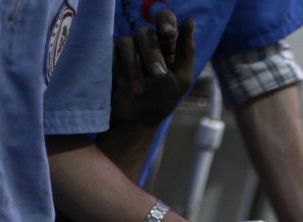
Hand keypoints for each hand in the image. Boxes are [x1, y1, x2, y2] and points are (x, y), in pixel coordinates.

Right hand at [110, 9, 194, 127]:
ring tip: (140, 90)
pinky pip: (114, 51)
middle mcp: (147, 43)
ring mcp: (128, 49)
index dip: (165, 21)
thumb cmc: (162, 100)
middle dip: (153, 54)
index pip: (165, 20)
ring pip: (129, 41)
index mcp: (166, 45)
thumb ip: (186, 51)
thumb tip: (190, 20)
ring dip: (136, 66)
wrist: (137, 120)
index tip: (168, 33)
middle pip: (146, 32)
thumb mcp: (181, 79)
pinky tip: (129, 87)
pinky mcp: (112, 56)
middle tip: (158, 75)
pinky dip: (123, 69)